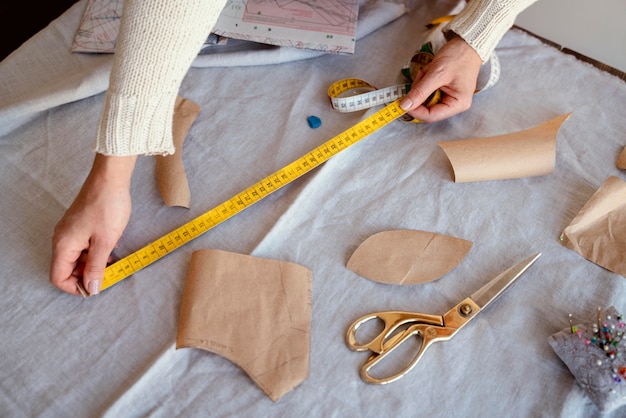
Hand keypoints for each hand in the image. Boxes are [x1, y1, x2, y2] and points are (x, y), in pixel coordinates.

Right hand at [50, 154, 136, 295]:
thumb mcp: (104, 242)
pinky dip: (95, 250)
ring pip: (77, 257)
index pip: (58, 277)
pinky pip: (83, 245)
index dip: (75, 287)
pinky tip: (111, 247)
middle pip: (67, 268)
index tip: (95, 287)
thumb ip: (96, 267)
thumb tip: (90, 288)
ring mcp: (70, 230)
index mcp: (63, 244)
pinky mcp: (79, 224)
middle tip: (109, 273)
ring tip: (113, 260)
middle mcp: (62, 238)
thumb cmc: (107, 207)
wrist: (110, 179)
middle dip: (87, 274)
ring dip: (93, 262)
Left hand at [400, 35, 481, 122]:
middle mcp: (454, 105)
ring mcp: (448, 98)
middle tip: (422, 77)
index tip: (403, 102)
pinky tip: (430, 71)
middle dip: (420, 92)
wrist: (467, 43)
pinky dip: (424, 81)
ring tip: (429, 70)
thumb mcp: (437, 74)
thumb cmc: (459, 57)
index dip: (415, 111)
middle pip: (426, 108)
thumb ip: (420, 91)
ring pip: (424, 99)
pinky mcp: (443, 91)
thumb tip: (405, 106)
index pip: (431, 116)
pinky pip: (427, 91)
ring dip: (421, 85)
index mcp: (457, 104)